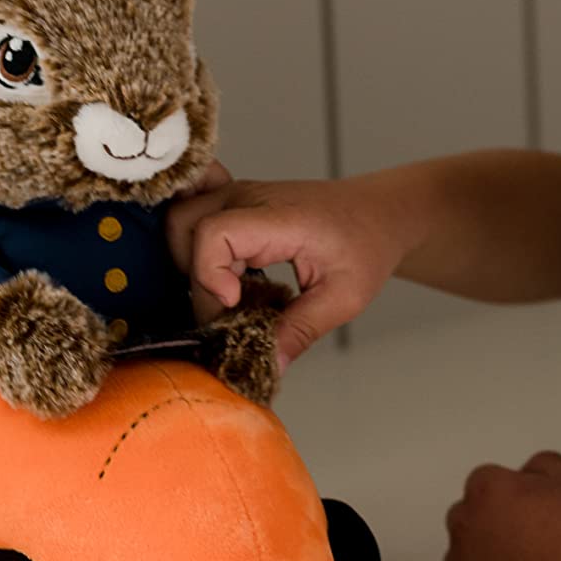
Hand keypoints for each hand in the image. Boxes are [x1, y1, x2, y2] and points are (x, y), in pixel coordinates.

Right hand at [166, 163, 402, 378]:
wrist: (380, 211)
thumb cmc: (368, 244)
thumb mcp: (345, 296)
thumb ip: (302, 329)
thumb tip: (266, 365)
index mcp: (279, 217)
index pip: (214, 233)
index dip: (210, 275)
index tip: (236, 305)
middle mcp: (249, 197)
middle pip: (183, 226)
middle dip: (196, 277)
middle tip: (230, 310)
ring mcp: (239, 195)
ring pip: (180, 221)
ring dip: (190, 263)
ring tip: (229, 295)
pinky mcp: (236, 204)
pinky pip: (193, 216)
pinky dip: (194, 244)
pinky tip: (220, 271)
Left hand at [443, 450, 560, 560]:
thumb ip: (538, 465)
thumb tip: (525, 477)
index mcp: (486, 488)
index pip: (486, 483)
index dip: (514, 496)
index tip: (534, 512)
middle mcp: (465, 523)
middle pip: (470, 516)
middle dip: (493, 523)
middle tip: (532, 539)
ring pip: (466, 553)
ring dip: (486, 555)